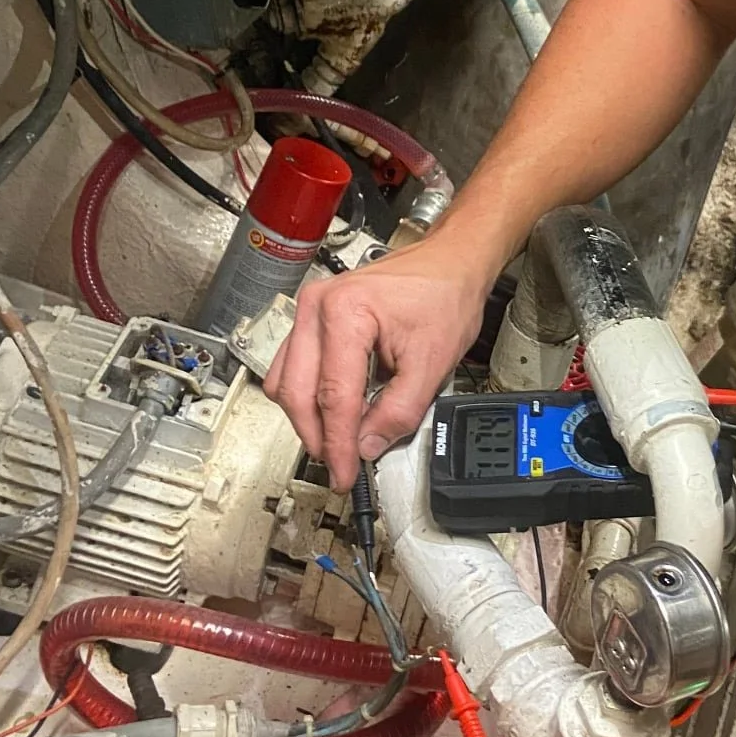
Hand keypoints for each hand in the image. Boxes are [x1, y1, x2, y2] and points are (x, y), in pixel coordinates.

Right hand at [265, 234, 497, 486]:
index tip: (345, 474)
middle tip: (339, 465)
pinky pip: (293, 366)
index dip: (337, 444)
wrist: (449, 262)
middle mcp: (316, 308)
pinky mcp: (312, 318)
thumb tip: (368, 444)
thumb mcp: (432, 361)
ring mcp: (309, 310)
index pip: (332, 396)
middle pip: (296, 392)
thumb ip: (399, 410)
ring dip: (308, 417)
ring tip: (339, 440)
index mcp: (344, 313)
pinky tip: (336, 410)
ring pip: (286, 381)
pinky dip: (309, 395)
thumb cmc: (444, 293)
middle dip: (316, 436)